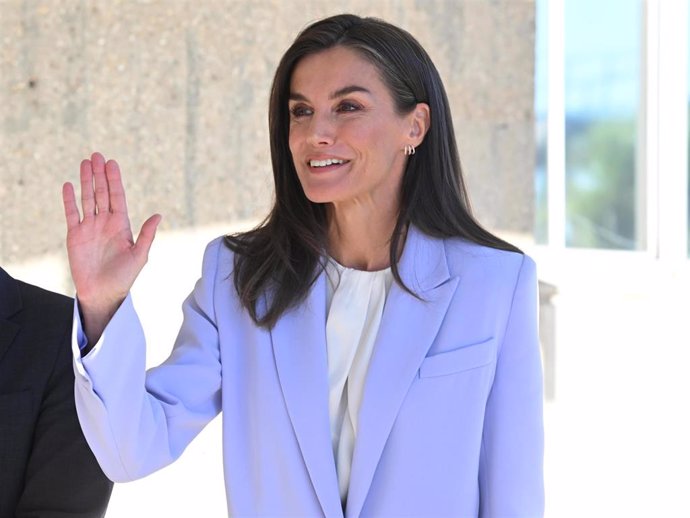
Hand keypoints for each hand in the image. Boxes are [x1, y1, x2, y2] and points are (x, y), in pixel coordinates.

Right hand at [62, 152, 160, 343]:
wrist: (103, 293)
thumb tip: (158, 215)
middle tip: (97, 155)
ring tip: (85, 163)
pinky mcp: (75, 235)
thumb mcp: (139, 255)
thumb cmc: (124, 277)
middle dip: (99, 174)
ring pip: (87, 198)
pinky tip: (68, 185)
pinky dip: (69, 200)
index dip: (114, 180)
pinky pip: (71, 213)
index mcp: (121, 225)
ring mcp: (89, 227)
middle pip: (102, 193)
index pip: (117, 197)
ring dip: (85, 181)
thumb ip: (147, 234)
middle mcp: (105, 222)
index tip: (111, 163)